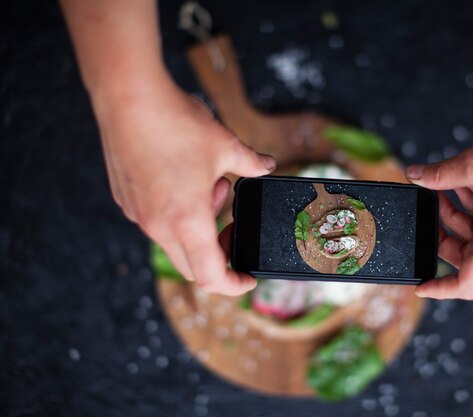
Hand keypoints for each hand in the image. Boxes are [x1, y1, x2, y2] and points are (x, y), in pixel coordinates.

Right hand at [94, 81, 274, 294]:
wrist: (128, 97)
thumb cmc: (177, 124)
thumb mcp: (227, 146)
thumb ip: (252, 165)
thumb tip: (267, 167)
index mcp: (188, 222)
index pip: (210, 278)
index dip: (233, 285)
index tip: (247, 278)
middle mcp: (159, 226)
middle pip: (192, 265)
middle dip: (218, 253)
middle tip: (230, 226)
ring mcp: (139, 215)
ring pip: (174, 242)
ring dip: (198, 227)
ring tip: (212, 188)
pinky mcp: (126, 201)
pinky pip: (156, 222)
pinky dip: (177, 215)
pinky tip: (185, 181)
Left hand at [406, 133, 472, 299]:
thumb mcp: (469, 166)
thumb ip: (436, 177)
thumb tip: (413, 175)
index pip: (468, 282)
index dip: (441, 288)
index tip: (421, 286)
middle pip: (469, 252)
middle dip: (445, 230)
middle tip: (430, 207)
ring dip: (460, 212)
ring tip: (448, 185)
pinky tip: (467, 184)